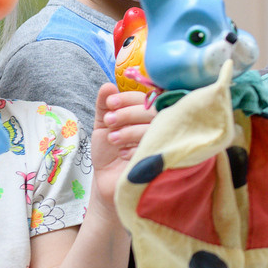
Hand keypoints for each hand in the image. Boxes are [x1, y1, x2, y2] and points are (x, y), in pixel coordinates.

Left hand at [89, 85, 153, 208]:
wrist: (108, 181)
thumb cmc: (109, 152)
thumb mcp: (102, 125)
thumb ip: (104, 105)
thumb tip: (108, 86)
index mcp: (145, 113)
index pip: (146, 97)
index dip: (128, 98)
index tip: (110, 103)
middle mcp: (160, 125)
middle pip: (153, 110)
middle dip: (128, 113)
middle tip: (109, 122)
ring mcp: (165, 142)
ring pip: (156, 127)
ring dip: (130, 131)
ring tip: (113, 139)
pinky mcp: (165, 160)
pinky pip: (156, 148)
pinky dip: (136, 149)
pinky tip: (123, 155)